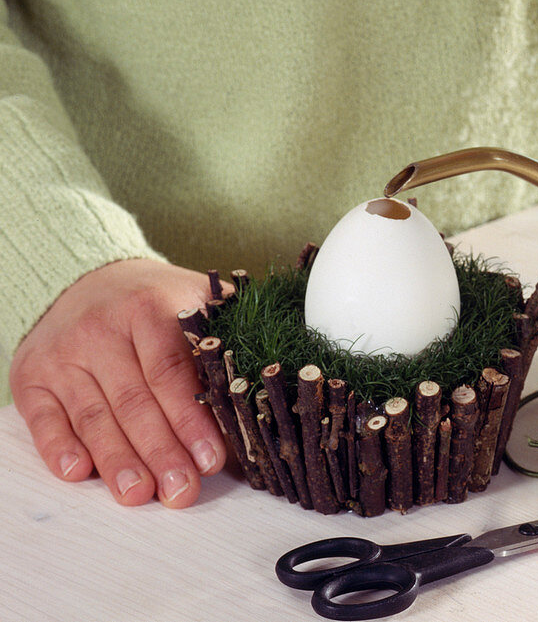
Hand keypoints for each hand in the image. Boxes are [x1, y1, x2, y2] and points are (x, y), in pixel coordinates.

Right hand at [10, 259, 228, 507]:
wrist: (90, 279)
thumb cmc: (156, 302)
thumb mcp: (197, 300)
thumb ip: (228, 335)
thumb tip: (269, 382)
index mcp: (149, 308)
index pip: (171, 372)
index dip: (191, 420)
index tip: (212, 458)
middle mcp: (101, 330)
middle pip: (134, 401)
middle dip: (161, 452)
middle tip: (181, 491)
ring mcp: (63, 354)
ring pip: (93, 415)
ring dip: (117, 460)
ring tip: (139, 493)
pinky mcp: (32, 375)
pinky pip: (44, 417)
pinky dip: (60, 447)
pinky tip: (80, 473)